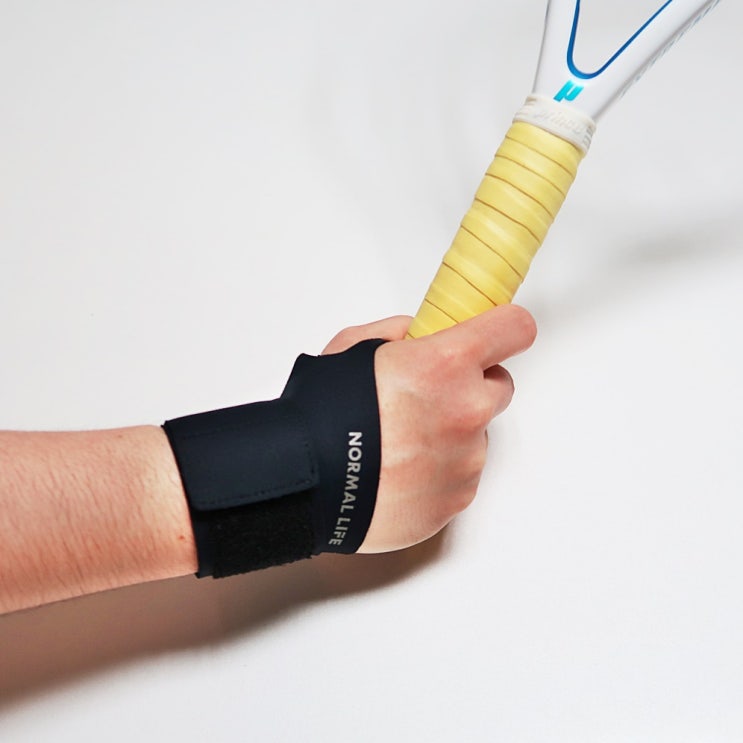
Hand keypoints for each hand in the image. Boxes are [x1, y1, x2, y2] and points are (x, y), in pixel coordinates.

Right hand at [322, 305, 536, 552]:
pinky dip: (440, 471)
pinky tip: (402, 471)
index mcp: (446, 364)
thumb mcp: (351, 347)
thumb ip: (397, 333)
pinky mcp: (458, 497)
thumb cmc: (321, 415)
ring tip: (401, 443)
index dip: (504, 329)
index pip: (515, 329)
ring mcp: (466, 459)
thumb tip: (417, 336)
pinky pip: (462, 474)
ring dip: (452, 433)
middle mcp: (467, 411)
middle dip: (471, 386)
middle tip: (427, 396)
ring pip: (477, 434)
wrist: (303, 482)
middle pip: (499, 386)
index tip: (498, 333)